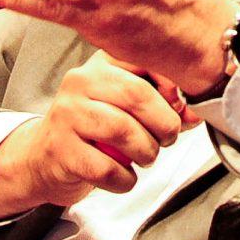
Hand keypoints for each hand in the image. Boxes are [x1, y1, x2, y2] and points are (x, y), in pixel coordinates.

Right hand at [0, 53, 184, 219]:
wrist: (44, 160)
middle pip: (137, 95)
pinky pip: (106, 167)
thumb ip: (163, 106)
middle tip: (166, 139)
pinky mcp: (61, 149)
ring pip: (123, 130)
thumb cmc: (94, 132)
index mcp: (102, 64)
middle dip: (164, 123)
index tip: (180, 106)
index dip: (171, 85)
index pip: (144, 60)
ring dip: (146, 152)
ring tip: (146, 157)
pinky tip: (124, 177)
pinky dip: (125, 178)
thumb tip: (196, 113)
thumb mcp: (126, 108)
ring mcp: (67, 114)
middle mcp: (81, 81)